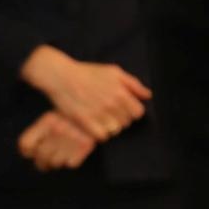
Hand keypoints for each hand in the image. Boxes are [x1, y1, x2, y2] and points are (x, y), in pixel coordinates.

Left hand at [16, 112, 97, 170]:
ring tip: (61, 156)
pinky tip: (75, 153)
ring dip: (57, 162)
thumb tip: (29, 152)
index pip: (26, 144)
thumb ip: (42, 130)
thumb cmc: (76, 113)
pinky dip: (72, 160)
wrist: (104, 108)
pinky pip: (71, 163)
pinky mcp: (85, 146)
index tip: (32, 153)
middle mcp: (57, 130)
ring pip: (55, 163)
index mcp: (47, 121)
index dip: (27, 152)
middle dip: (42, 162)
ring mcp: (71, 139)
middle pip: (40, 157)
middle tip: (45, 162)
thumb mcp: (57, 113)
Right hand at [21, 45, 150, 139]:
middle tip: (109, 113)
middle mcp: (111, 104)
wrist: (61, 76)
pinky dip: (100, 133)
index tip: (123, 109)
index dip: (132, 112)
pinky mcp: (84, 121)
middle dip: (121, 118)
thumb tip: (148, 95)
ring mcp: (98, 114)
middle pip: (126, 122)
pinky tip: (94, 125)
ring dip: (110, 127)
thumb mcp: (114, 72)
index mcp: (121, 92)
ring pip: (115, 130)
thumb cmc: (88, 72)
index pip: (138, 113)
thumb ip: (133, 84)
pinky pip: (101, 136)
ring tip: (102, 119)